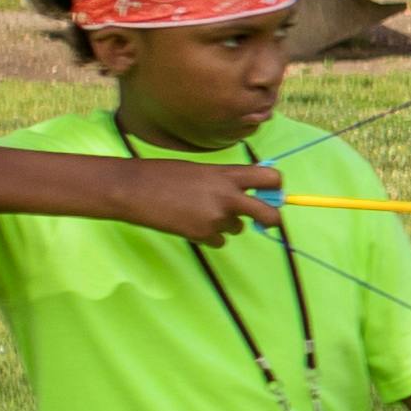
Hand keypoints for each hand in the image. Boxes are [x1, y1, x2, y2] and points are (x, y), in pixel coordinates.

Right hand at [94, 156, 275, 244]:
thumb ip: (226, 180)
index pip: (271, 177)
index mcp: (228, 174)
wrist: (133, 189)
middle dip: (272, 219)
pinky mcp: (203, 235)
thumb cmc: (164, 174)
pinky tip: (189, 222)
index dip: (276, 186)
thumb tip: (248, 191)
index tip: (272, 192)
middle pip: (270, 215)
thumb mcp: (202, 170)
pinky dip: (209, 236)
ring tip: (199, 211)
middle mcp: (228, 196)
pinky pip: (219, 241)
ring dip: (227, 224)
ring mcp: (216, 218)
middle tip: (266, 220)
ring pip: (238, 228)